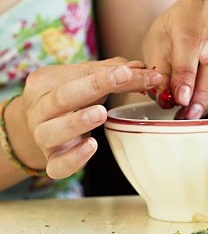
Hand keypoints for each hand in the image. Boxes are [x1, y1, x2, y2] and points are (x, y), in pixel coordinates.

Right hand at [9, 58, 163, 179]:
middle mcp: (39, 109)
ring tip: (101, 114)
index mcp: (46, 81)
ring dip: (77, 122)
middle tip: (122, 78)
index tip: (132, 71)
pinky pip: (56, 165)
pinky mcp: (50, 161)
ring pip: (50, 132)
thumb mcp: (87, 78)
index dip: (108, 72)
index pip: (79, 73)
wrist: (40, 125)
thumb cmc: (69, 96)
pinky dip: (74, 158)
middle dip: (94, 86)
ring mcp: (41, 137)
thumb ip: (114, 71)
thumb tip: (143, 68)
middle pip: (60, 98)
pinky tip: (91, 146)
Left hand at [142, 0, 207, 118]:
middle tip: (188, 114)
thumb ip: (159, 70)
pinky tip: (207, 108)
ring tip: (192, 114)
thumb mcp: (156, 45)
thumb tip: (165, 96)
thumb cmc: (173, 33)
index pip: (192, 46)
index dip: (186, 76)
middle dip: (203, 94)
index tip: (181, 98)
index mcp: (192, 18)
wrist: (190, 21)